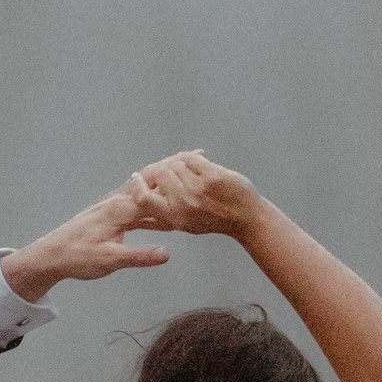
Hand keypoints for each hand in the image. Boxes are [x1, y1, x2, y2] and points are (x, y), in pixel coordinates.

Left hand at [0, 171, 182, 300]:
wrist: (50, 256)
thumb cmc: (77, 257)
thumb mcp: (110, 260)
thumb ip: (139, 255)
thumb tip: (168, 254)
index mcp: (120, 209)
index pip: (155, 189)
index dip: (179, 178)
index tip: (201, 167)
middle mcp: (116, 201)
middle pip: (150, 179)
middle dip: (174, 167)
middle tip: (198, 155)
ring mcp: (112, 205)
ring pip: (143, 186)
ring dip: (164, 177)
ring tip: (185, 167)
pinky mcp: (109, 213)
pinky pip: (136, 198)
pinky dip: (151, 193)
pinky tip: (160, 196)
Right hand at [122, 149, 260, 239]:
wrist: (246, 217)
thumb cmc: (213, 220)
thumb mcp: (183, 224)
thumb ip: (159, 216)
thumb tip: (135, 205)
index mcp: (174, 217)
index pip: (144, 198)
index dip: (138, 185)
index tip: (137, 178)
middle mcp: (184, 203)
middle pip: (159, 174)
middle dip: (161, 168)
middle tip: (166, 167)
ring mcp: (198, 189)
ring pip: (175, 164)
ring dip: (178, 162)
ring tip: (186, 168)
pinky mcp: (212, 177)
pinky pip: (191, 158)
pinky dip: (192, 157)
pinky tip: (197, 160)